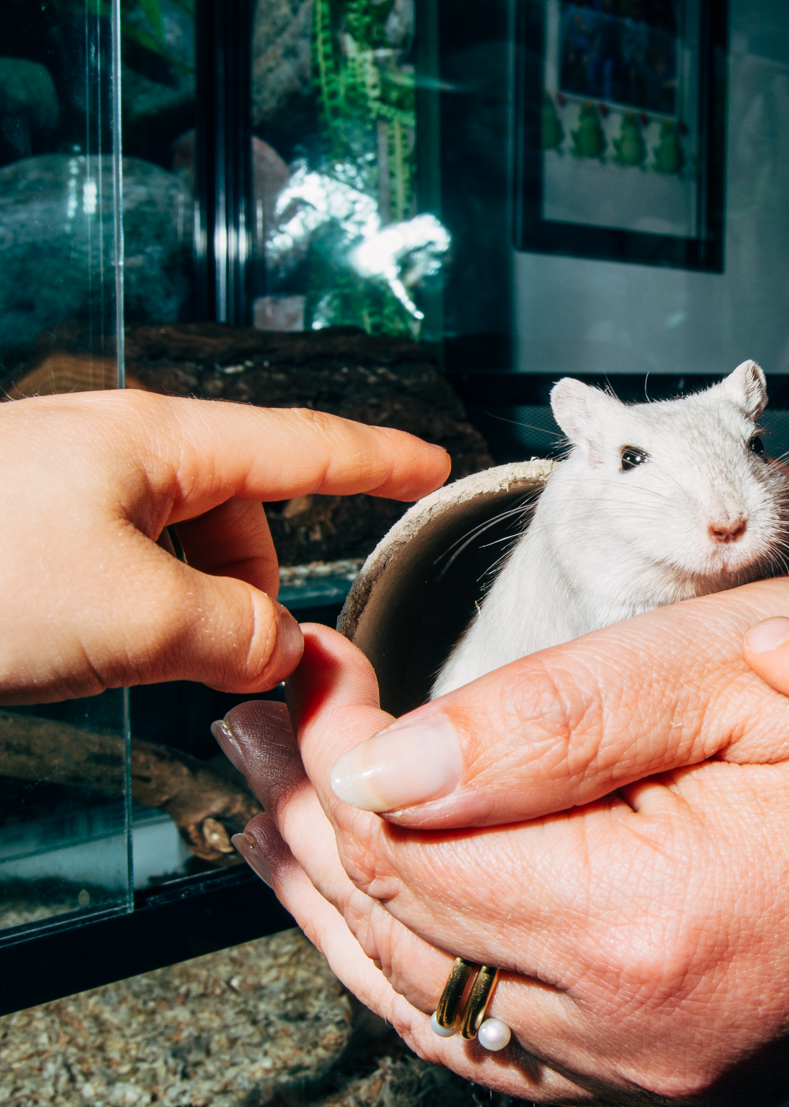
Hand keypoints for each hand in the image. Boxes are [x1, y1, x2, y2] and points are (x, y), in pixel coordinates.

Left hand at [0, 388, 450, 702]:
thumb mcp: (140, 617)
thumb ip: (238, 636)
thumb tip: (274, 653)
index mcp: (155, 441)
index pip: (300, 443)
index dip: (377, 459)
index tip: (430, 463)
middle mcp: (109, 450)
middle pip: (235, 513)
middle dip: (254, 588)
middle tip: (234, 662)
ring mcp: (56, 489)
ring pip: (172, 554)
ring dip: (185, 616)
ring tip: (141, 664)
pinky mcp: (15, 537)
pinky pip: (112, 573)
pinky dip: (129, 621)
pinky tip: (93, 657)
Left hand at [219, 565, 788, 1106]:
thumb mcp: (714, 665)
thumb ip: (539, 724)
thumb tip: (378, 769)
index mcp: (664, 926)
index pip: (424, 858)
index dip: (336, 767)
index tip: (302, 683)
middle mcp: (659, 1032)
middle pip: (417, 942)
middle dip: (315, 831)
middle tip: (253, 741)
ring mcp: (675, 1070)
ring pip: (443, 1012)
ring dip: (351, 915)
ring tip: (275, 825)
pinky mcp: (687, 1070)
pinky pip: (512, 1052)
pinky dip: (430, 979)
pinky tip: (381, 918)